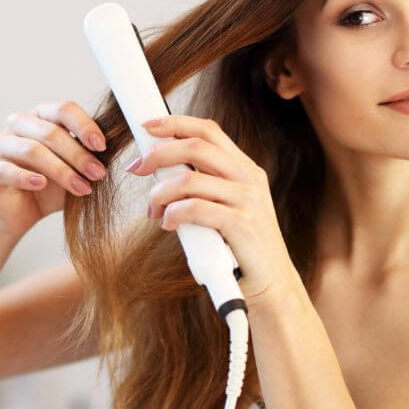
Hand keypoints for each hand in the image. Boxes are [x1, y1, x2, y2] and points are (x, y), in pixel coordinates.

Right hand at [0, 100, 107, 237]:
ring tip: (82, 188)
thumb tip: (119, 143)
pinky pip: (7, 169)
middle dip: (78, 154)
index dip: (84, 126)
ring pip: (31, 150)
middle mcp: (19, 124)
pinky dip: (27, 177)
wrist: (23, 213)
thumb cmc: (53, 185)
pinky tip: (43, 185)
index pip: (63, 109)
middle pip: (50, 131)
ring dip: (61, 170)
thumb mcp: (76, 168)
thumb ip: (91, 154)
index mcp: (42, 115)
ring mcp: (0, 145)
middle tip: (98, 174)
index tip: (102, 146)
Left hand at [126, 114, 302, 310]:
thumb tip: (158, 168)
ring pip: (189, 179)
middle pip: (196, 146)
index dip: (175, 123)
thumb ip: (203, 185)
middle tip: (137, 169)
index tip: (146, 127)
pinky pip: (195, 208)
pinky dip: (173, 214)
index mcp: (244, 168)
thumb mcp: (225, 206)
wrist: (272, 284)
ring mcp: (247, 200)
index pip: (208, 130)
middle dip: (158, 153)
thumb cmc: (238, 246)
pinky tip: (168, 224)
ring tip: (152, 210)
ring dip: (159, 193)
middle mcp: (248, 178)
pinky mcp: (241, 224)